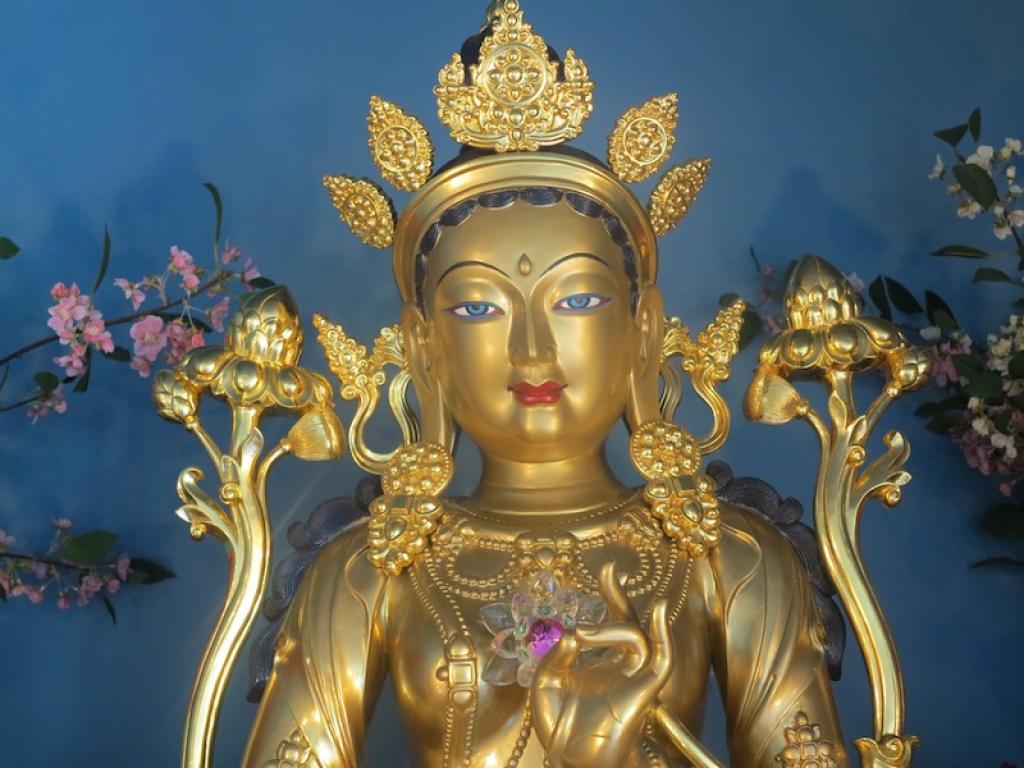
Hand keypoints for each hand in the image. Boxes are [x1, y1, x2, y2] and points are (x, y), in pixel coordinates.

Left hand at [531, 562, 673, 767]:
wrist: (571, 761)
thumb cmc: (559, 727)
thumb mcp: (546, 683)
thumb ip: (556, 655)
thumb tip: (573, 632)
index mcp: (594, 663)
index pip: (605, 624)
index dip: (610, 596)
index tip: (609, 569)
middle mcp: (616, 668)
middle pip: (626, 624)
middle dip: (619, 595)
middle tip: (610, 569)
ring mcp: (631, 678)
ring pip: (636, 639)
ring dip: (612, 627)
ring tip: (584, 633)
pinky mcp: (644, 692)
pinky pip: (662, 661)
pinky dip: (663, 636)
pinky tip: (658, 613)